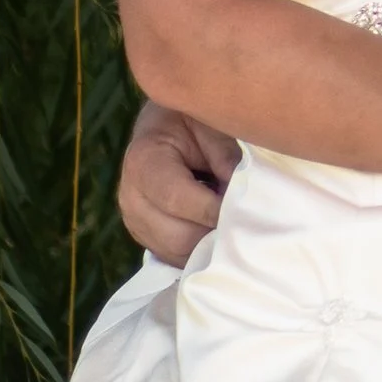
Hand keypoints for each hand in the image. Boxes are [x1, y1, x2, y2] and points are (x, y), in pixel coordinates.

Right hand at [120, 100, 241, 265]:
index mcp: (144, 162)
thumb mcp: (211, 124)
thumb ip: (227, 157)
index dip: (215, 209)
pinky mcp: (148, 239)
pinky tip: (221, 233)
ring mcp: (136, 222)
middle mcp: (131, 197)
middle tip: (250, 223)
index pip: (178, 199)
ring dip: (212, 246)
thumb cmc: (192, 122)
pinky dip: (203, 253)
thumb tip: (244, 196)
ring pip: (181, 254)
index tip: (247, 209)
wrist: (167, 127)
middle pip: (179, 236)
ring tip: (236, 226)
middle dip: (217, 232)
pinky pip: (178, 259)